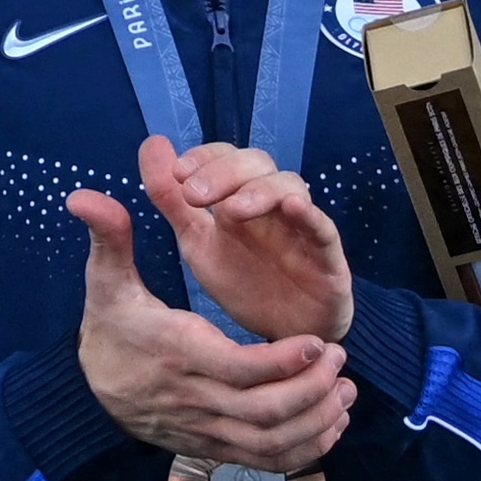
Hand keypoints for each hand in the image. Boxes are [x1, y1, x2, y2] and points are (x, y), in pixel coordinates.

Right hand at [69, 187, 356, 474]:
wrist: (91, 394)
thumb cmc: (111, 330)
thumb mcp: (105, 282)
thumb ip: (109, 239)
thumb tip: (84, 195)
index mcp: (178, 354)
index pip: (239, 369)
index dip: (283, 360)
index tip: (315, 340)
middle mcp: (197, 399)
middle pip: (266, 411)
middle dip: (312, 389)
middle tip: (338, 358)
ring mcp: (209, 430)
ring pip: (273, 441)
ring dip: (317, 421)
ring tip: (344, 391)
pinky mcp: (217, 449)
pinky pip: (269, 460)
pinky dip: (306, 449)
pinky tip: (329, 425)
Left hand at [145, 132, 358, 351]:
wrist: (285, 337)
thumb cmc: (245, 283)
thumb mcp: (197, 243)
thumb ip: (171, 199)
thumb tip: (152, 143)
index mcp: (239, 198)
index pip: (226, 156)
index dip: (204, 157)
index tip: (177, 172)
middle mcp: (272, 205)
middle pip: (257, 163)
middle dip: (224, 172)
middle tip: (194, 194)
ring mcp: (301, 228)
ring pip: (290, 186)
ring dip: (259, 190)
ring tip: (232, 209)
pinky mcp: (328, 259)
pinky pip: (325, 228)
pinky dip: (310, 213)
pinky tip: (292, 207)